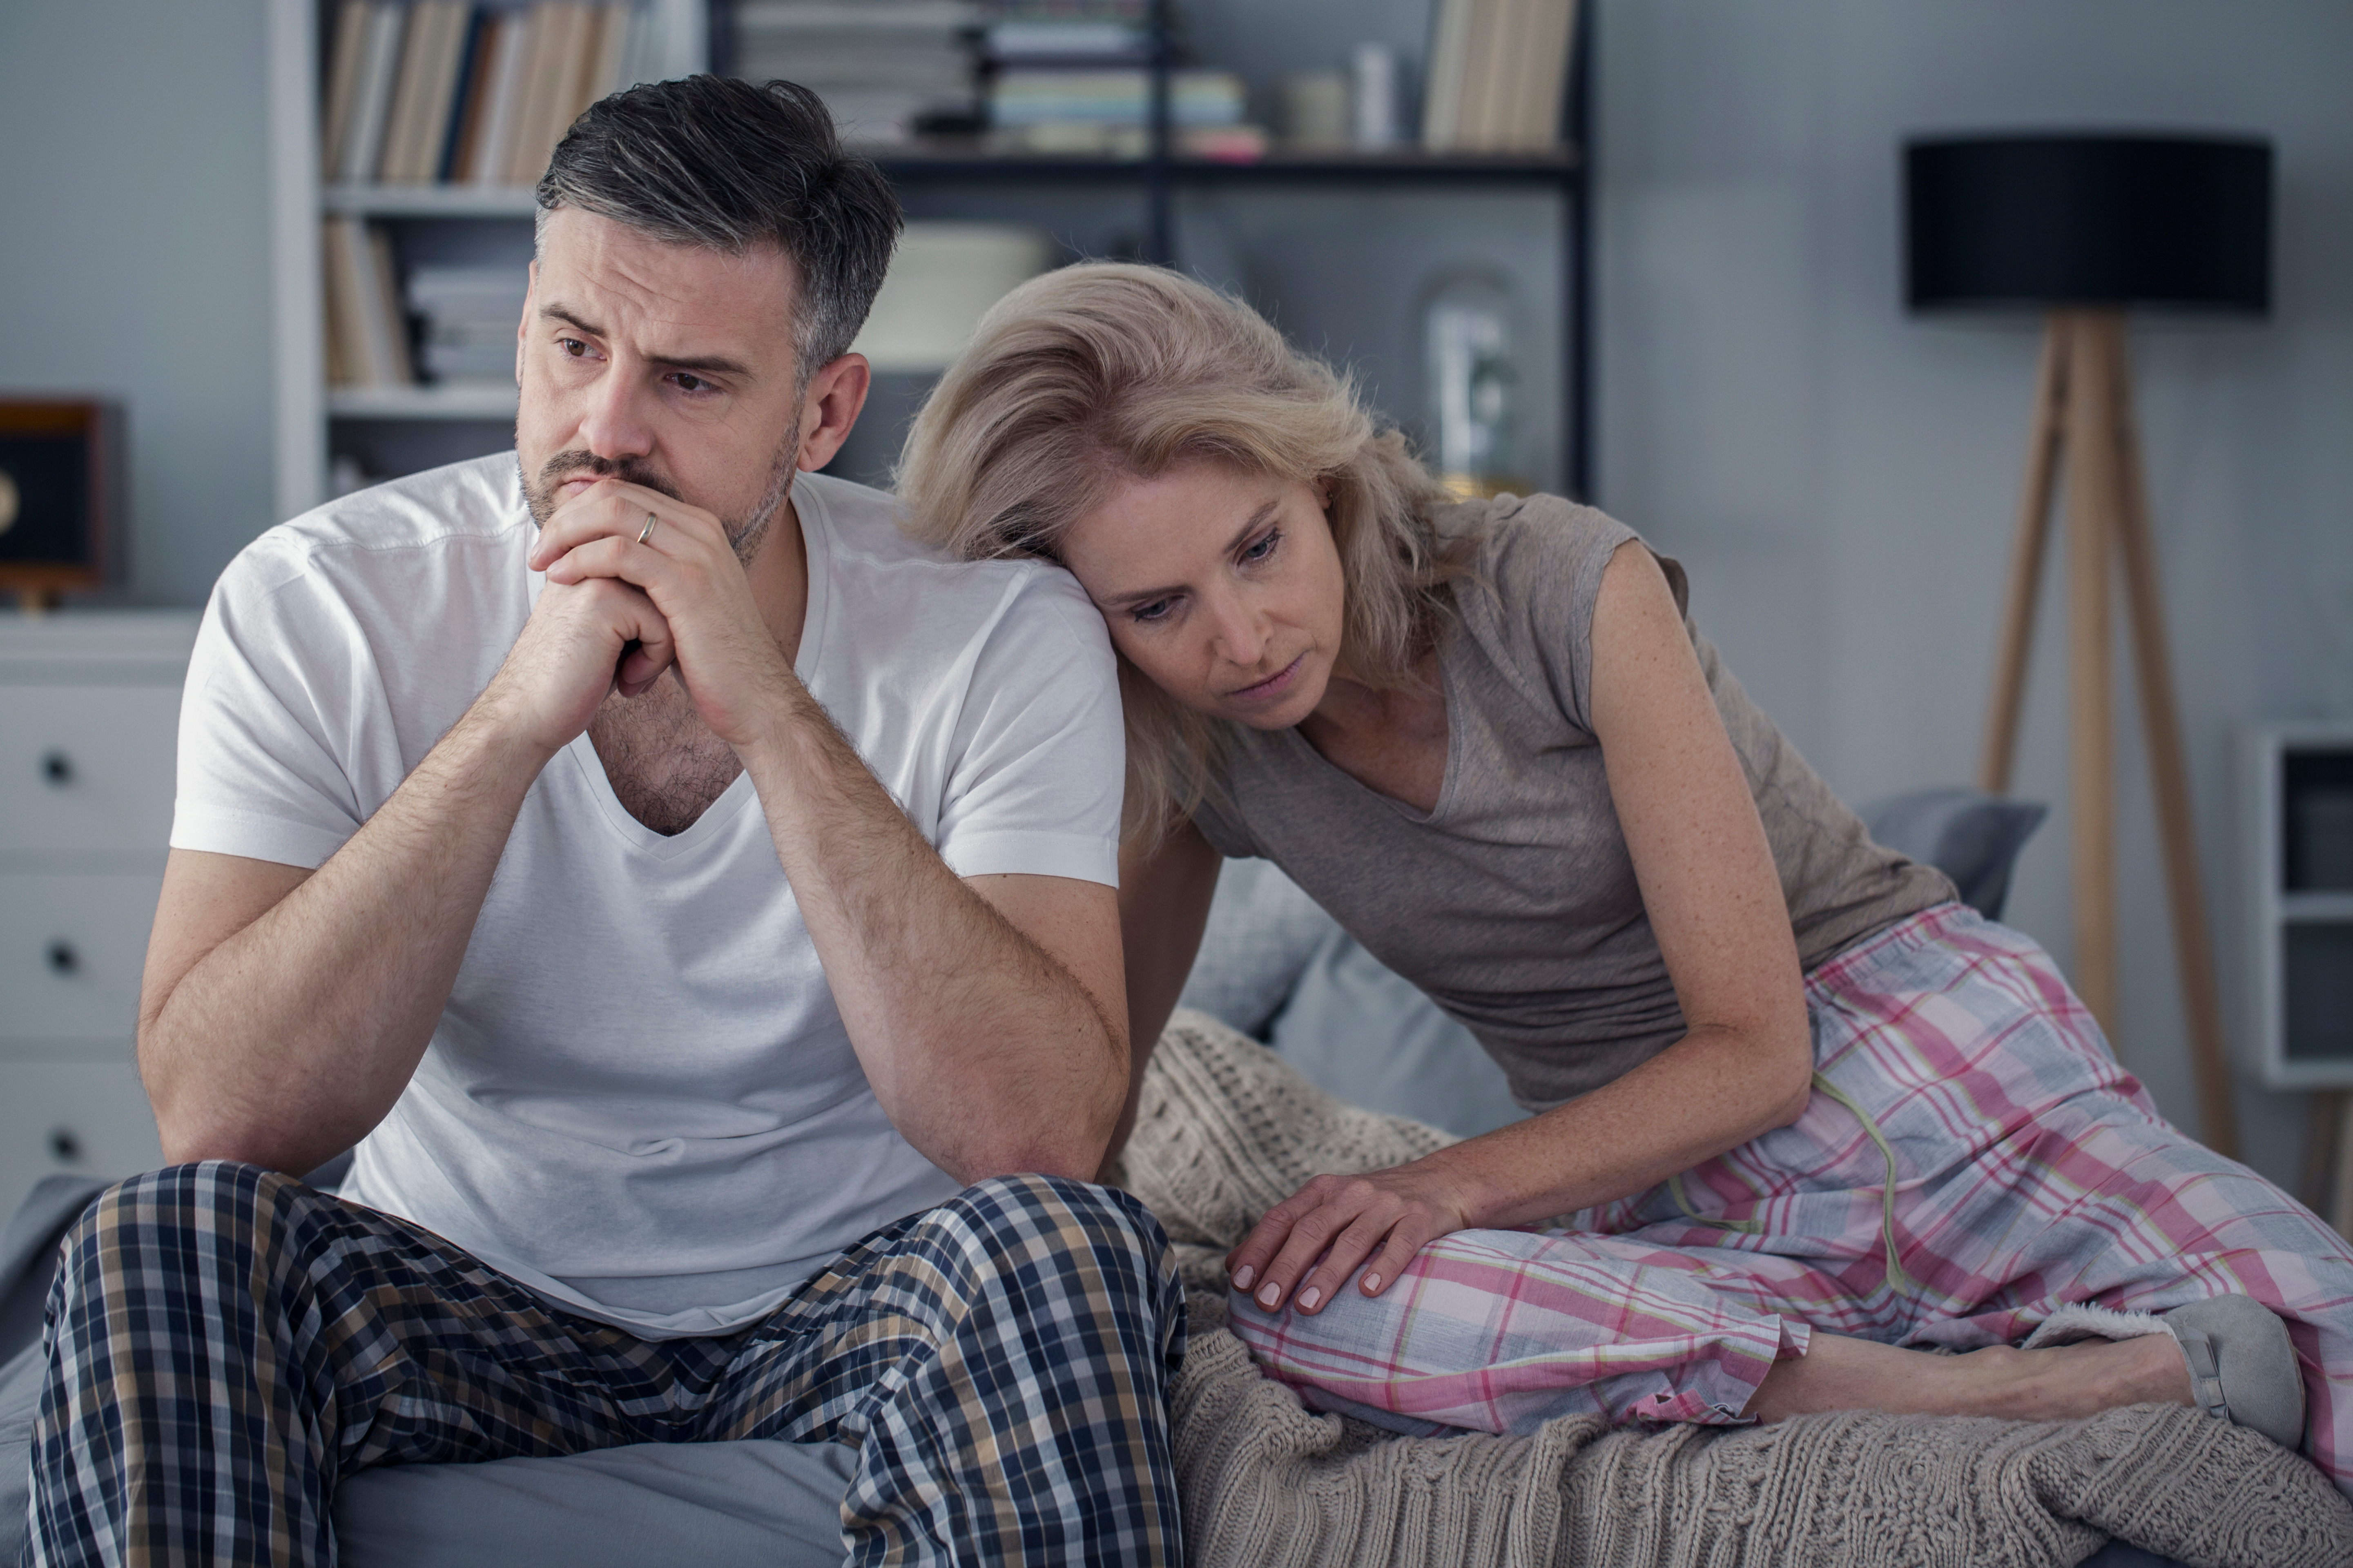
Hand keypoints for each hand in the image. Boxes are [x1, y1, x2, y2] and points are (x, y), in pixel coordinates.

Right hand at [480, 568, 675, 757]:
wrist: (528, 713)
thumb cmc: (576, 678)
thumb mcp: (609, 630)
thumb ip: (637, 598)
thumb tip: (687, 589)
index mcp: (591, 557)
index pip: (658, 577)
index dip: (655, 624)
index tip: (625, 656)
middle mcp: (591, 556)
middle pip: (667, 588)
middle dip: (661, 634)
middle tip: (631, 667)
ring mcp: (595, 572)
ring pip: (670, 606)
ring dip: (659, 651)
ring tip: (628, 674)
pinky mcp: (603, 600)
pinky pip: (663, 628)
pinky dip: (653, 664)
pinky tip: (625, 683)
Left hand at [528, 478, 796, 749]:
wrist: (754, 698)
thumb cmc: (710, 660)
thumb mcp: (680, 604)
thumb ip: (652, 572)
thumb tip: (606, 558)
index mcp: (699, 529)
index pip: (625, 493)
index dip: (579, 511)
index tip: (551, 543)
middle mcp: (702, 530)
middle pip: (616, 494)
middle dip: (566, 518)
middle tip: (537, 551)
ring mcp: (698, 553)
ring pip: (614, 514)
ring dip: (566, 535)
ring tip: (542, 565)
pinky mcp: (687, 582)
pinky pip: (620, 552)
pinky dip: (582, 560)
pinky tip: (561, 580)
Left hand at [1226, 1161, 1474, 1315]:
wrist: (1446, 1180)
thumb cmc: (1377, 1205)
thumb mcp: (1330, 1208)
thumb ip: (1286, 1233)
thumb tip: (1233, 1266)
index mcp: (1323, 1190)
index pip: (1282, 1217)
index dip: (1258, 1248)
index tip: (1239, 1282)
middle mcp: (1352, 1193)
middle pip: (1311, 1230)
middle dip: (1285, 1267)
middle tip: (1266, 1303)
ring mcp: (1388, 1204)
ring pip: (1352, 1240)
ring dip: (1326, 1274)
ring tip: (1305, 1307)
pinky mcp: (1421, 1218)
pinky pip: (1401, 1244)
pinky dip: (1384, 1266)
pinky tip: (1368, 1291)